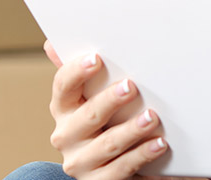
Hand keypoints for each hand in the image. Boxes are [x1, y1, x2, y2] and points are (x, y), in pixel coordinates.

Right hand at [48, 51, 168, 179]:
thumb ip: (80, 75)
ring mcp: (81, 162)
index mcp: (62, 110)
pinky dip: (142, 155)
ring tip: (152, 117)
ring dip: (131, 130)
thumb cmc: (104, 124)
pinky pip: (122, 169)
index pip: (63, 86)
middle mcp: (66, 137)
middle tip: (131, 87)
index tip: (96, 58)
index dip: (77, 72)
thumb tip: (51, 44)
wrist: (111, 169)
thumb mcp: (90, 98)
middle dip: (110, 101)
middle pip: (88, 116)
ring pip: (108, 144)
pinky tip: (158, 144)